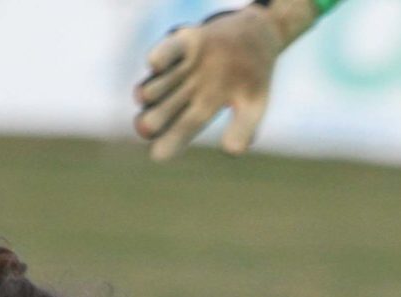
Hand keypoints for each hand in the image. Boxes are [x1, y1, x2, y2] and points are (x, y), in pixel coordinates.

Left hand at [135, 0, 314, 161]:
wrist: (256, 35)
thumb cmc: (252, 78)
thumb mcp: (254, 106)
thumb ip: (244, 128)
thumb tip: (232, 150)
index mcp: (201, 109)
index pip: (183, 129)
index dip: (171, 142)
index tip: (159, 156)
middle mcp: (185, 90)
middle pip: (163, 110)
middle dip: (154, 119)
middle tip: (145, 127)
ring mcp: (184, 66)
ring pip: (160, 83)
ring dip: (152, 91)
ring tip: (144, 97)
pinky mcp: (186, 42)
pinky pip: (170, 49)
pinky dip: (162, 56)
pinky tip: (155, 64)